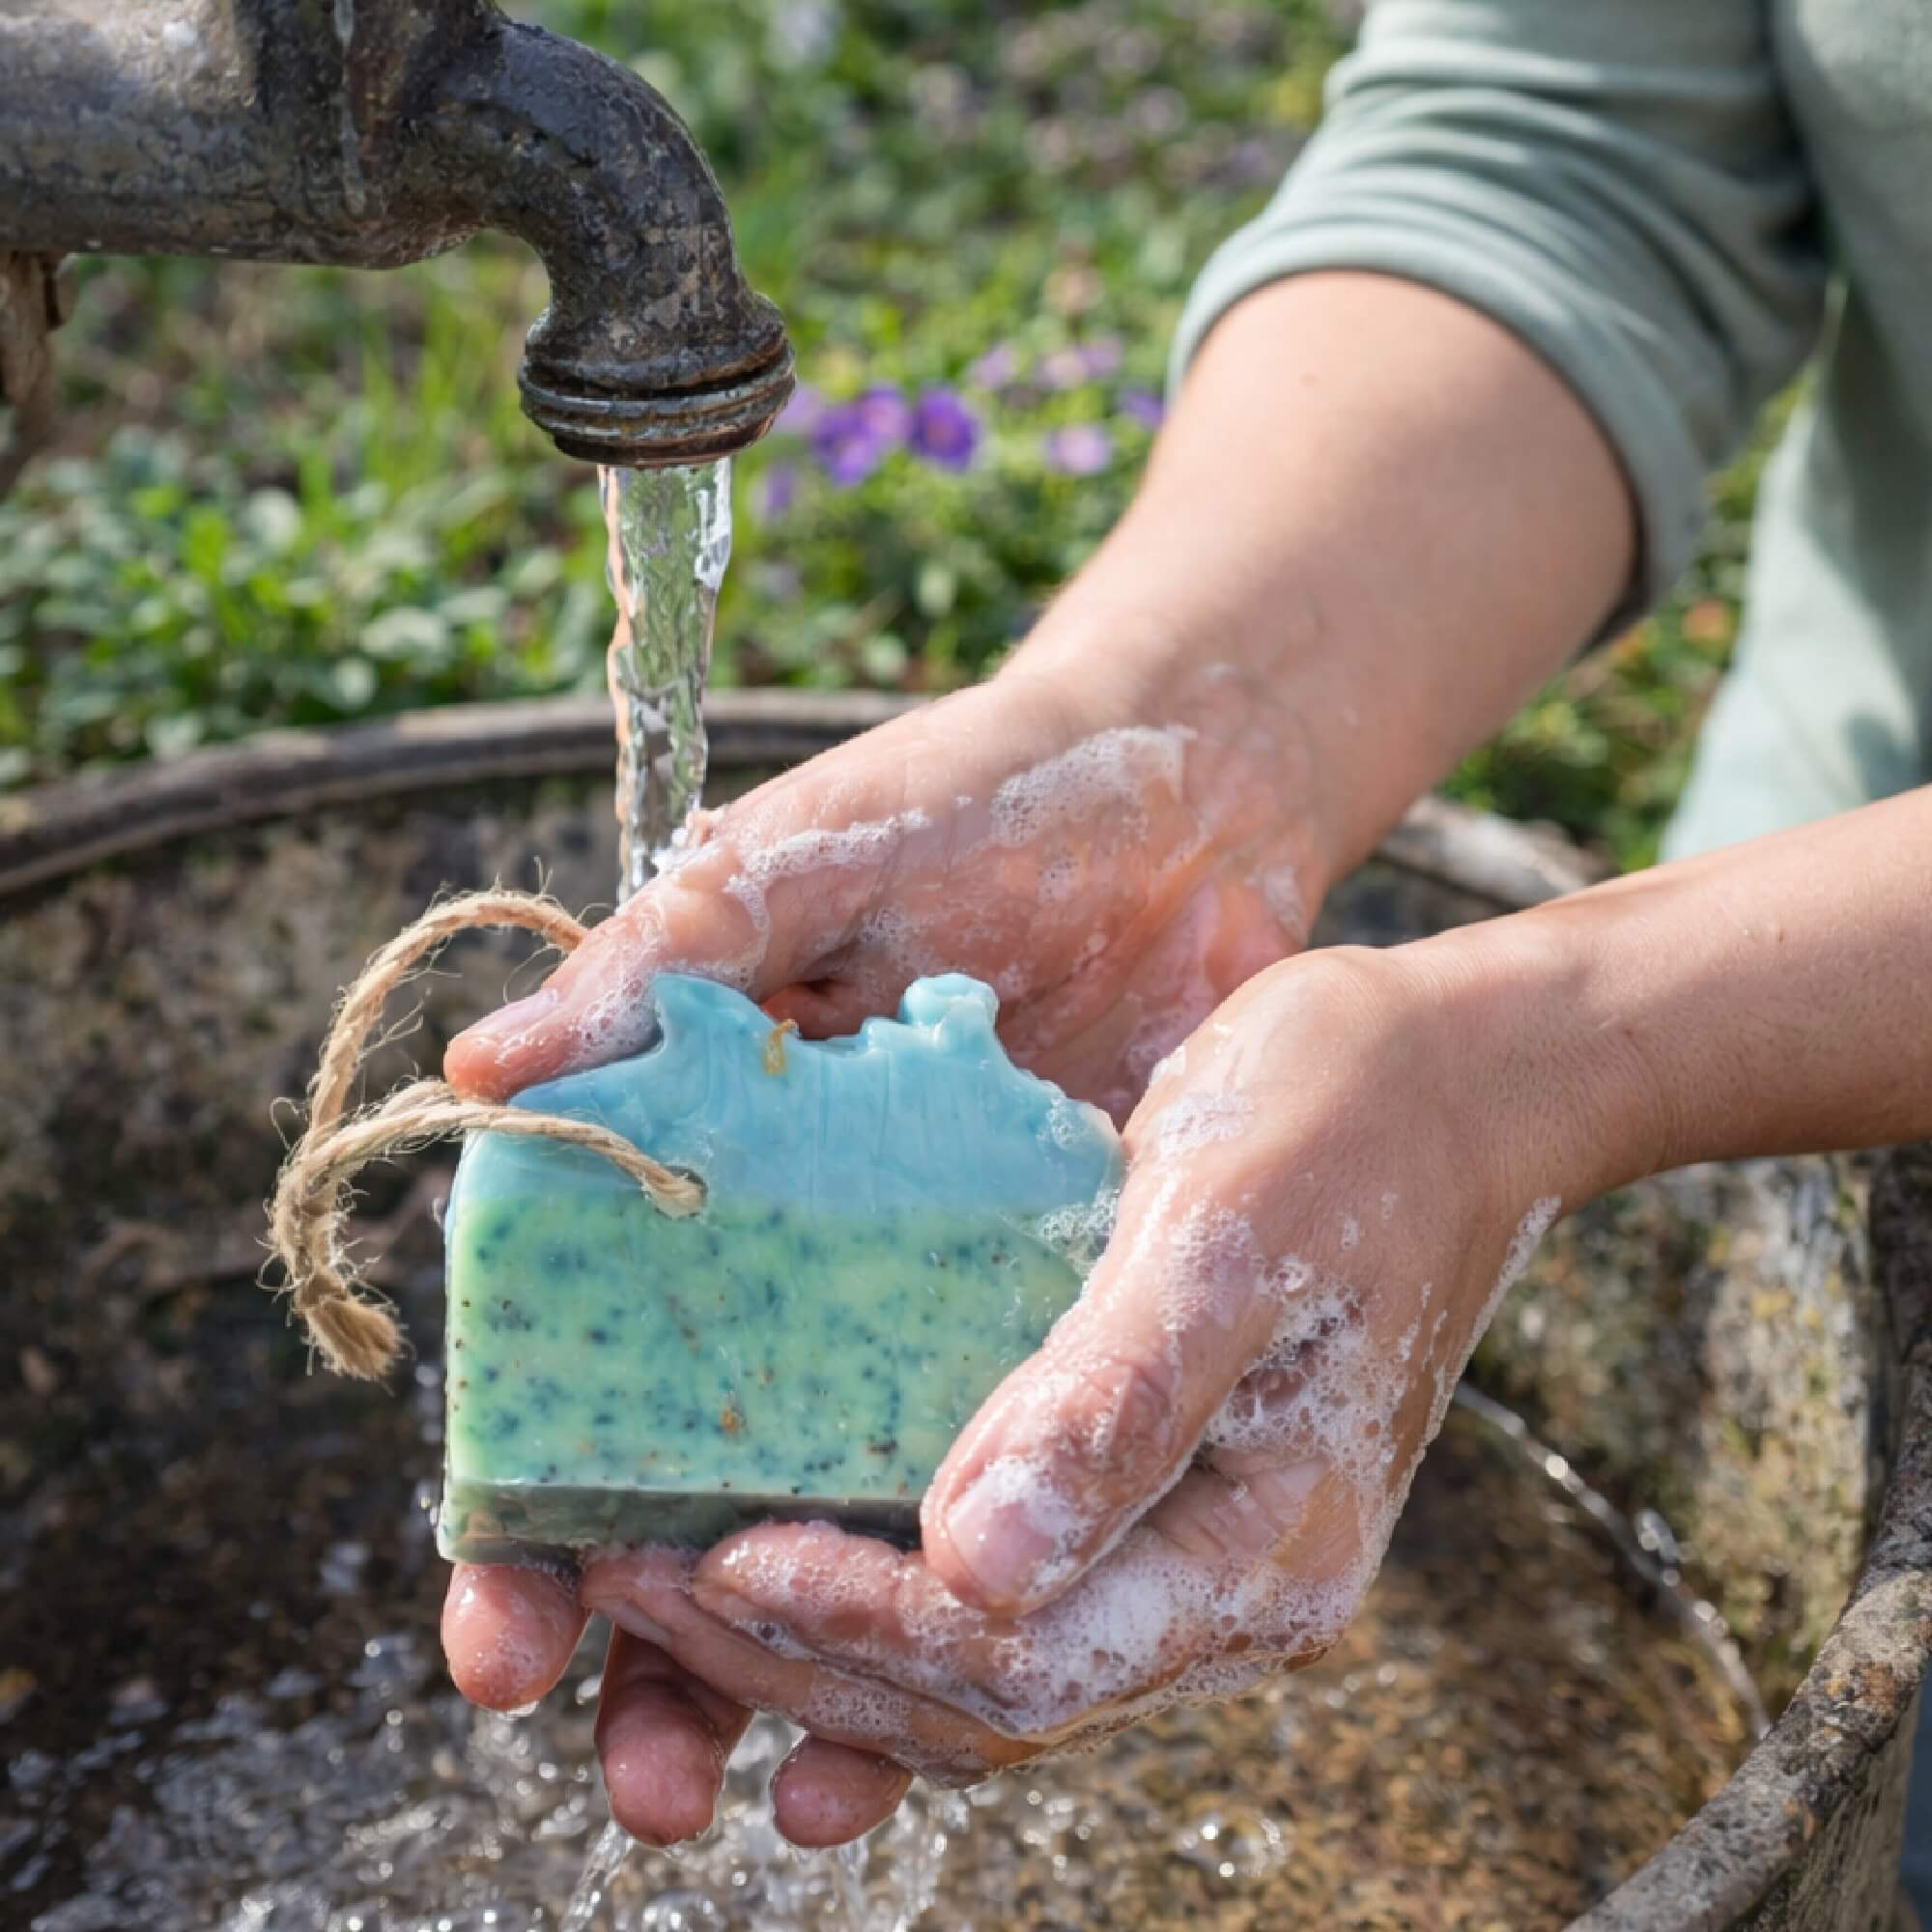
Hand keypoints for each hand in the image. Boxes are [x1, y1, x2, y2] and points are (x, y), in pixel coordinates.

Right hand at [440, 656, 1324, 1844]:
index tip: (506, 1640)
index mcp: (688, 1153)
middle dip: (649, 1642)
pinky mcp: (1048, 1294)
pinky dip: (959, 1581)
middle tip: (641, 1781)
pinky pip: (990, 1460)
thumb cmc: (969, 798)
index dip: (521, 1510)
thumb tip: (476, 1076)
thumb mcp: (805, 863)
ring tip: (762, 1797)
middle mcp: (788, 1247)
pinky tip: (946, 1702)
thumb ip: (658, 961)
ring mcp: (918, 1285)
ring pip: (828, 1508)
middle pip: (682, 1482)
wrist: (1181, 788)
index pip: (566, 1370)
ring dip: (793, 1664)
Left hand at [575, 937, 1592, 1795]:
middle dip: (794, 1653)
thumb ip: (1116, 1401)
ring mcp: (1190, 1552)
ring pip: (977, 1664)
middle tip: (624, 1571)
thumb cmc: (1345, 1120)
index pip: (1020, 1660)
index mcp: (1259, 1551)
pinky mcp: (1153, 1493)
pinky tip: (772, 1559)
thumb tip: (974, 1569)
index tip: (704, 1555)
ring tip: (656, 1570)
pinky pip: (999, 1589)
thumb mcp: (1224, 1234)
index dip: (851, 1626)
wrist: (1453, 1077)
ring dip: (815, 1639)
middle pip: (982, 1696)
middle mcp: (1226, 1587)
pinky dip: (876, 1589)